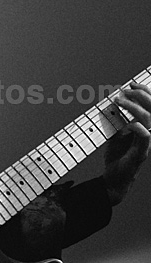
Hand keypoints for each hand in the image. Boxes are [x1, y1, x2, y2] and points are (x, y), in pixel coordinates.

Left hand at [103, 82, 150, 204]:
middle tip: (125, 90)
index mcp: (146, 128)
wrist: (113, 179)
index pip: (151, 106)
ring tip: (120, 101)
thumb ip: (115, 120)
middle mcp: (149, 134)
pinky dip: (137, 127)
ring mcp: (147, 144)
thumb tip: (111, 104)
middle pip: (154, 109)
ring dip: (135, 108)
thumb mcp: (114, 134)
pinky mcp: (141, 153)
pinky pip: (144, 137)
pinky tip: (127, 123)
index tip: (131, 83)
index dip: (144, 92)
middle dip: (140, 95)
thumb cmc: (117, 157)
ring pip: (150, 120)